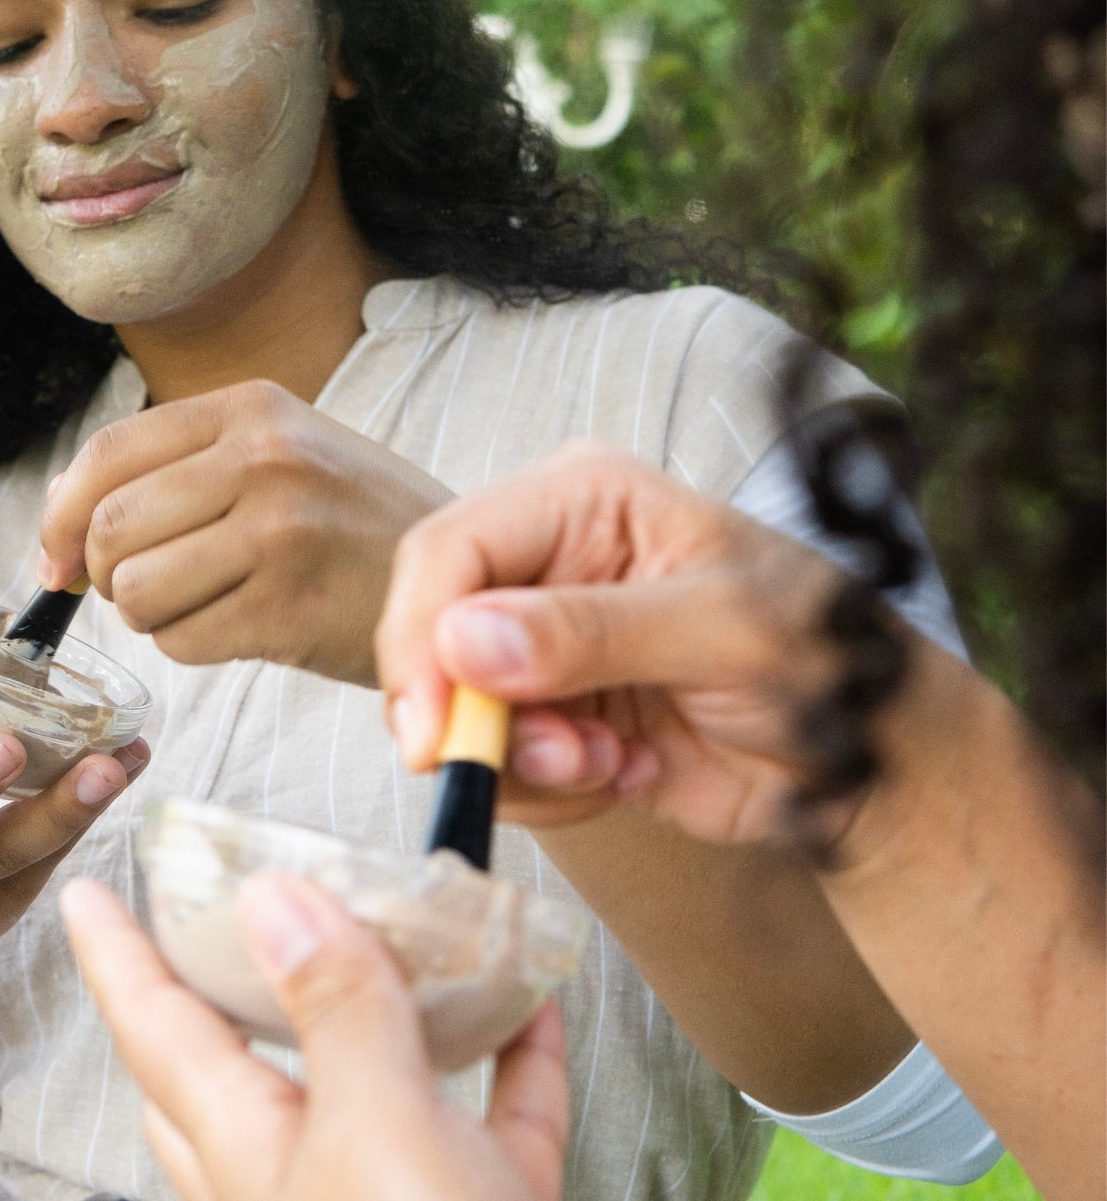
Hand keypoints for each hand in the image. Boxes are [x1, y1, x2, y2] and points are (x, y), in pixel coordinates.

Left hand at [39, 379, 451, 684]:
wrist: (464, 577)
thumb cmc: (355, 524)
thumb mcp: (283, 453)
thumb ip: (181, 465)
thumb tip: (58, 515)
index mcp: (254, 408)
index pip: (107, 454)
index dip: (59, 516)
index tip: (54, 560)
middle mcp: (265, 457)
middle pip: (109, 530)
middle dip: (107, 576)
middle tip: (147, 589)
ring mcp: (280, 530)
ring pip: (137, 592)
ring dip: (153, 617)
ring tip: (208, 604)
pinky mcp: (290, 605)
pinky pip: (183, 642)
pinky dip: (195, 648)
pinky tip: (245, 628)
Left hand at [61, 872, 566, 1200]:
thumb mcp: (379, 1135)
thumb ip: (335, 1015)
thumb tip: (274, 900)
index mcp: (254, 1159)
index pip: (159, 1035)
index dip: (118, 957)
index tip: (83, 893)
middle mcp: (309, 1183)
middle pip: (244, 1068)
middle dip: (229, 984)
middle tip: (229, 907)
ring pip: (375, 1083)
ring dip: (396, 1003)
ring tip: (408, 927)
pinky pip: (492, 1123)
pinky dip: (512, 1063)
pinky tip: (537, 1009)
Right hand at [377, 443, 865, 845]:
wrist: (867, 756)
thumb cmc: (821, 655)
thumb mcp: (721, 630)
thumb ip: (593, 630)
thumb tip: (464, 642)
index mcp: (579, 498)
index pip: (449, 550)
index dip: (421, 639)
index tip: (435, 733)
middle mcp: (545, 561)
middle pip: (431, 632)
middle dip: (475, 714)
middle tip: (554, 762)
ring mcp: (542, 643)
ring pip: (456, 710)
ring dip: (524, 761)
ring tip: (611, 762)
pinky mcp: (552, 715)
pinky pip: (498, 763)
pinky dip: (549, 791)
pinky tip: (625, 773)